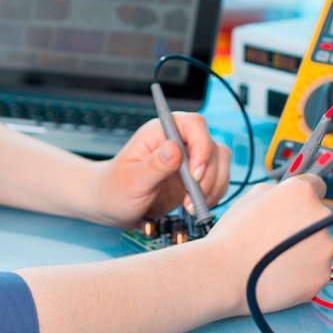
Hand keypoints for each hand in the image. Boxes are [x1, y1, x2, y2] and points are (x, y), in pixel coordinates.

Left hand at [90, 110, 230, 228]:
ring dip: (214, 186)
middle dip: (208, 176)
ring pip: (220, 162)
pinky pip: (217, 178)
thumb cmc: (114, 190)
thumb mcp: (131, 180)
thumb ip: (154, 165)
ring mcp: (189, 158)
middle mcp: (178, 141)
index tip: (195, 174)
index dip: (202, 146)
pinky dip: (214, 193)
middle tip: (192, 200)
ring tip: (194, 207)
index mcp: (160, 132)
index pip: (193, 125)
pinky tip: (198, 206)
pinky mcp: (195, 175)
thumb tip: (175, 148)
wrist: (112, 206)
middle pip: (212, 146)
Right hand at [215, 175, 332, 313]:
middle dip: (302, 227)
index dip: (303, 199)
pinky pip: (316, 271)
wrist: (222, 275)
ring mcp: (325, 247)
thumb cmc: (231, 237)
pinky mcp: (322, 274)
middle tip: (275, 241)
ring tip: (274, 260)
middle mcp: (320, 215)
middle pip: (318, 219)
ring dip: (304, 251)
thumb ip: (276, 190)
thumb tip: (288, 192)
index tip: (295, 210)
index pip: (318, 186)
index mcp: (302, 192)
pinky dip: (303, 274)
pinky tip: (280, 275)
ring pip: (319, 246)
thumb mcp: (249, 198)